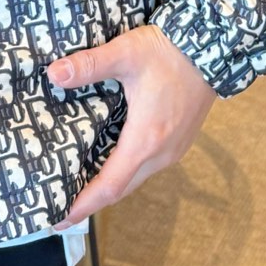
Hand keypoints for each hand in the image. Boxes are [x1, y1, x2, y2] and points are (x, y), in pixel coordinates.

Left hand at [47, 23, 216, 228]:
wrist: (212, 47)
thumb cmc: (169, 51)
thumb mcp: (125, 52)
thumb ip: (89, 64)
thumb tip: (53, 74)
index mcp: (145, 139)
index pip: (109, 186)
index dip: (84, 204)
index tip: (60, 219)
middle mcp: (161, 154)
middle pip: (121, 189)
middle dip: (91, 201)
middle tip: (61, 206)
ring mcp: (173, 150)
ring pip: (136, 179)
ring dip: (110, 186)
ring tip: (80, 186)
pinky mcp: (180, 142)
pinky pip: (148, 167)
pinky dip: (126, 172)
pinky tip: (110, 161)